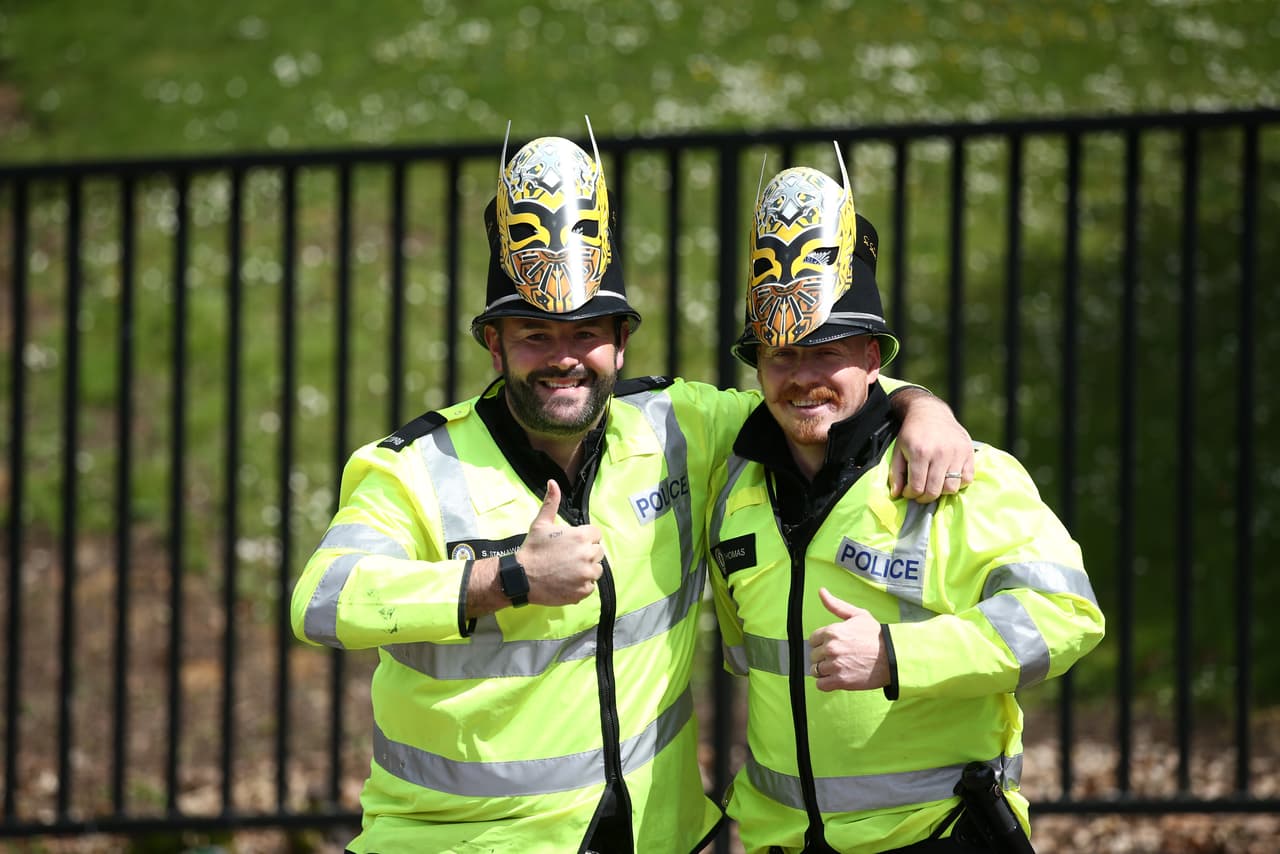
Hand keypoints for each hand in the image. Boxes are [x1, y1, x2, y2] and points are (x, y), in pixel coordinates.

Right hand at [516, 480, 603, 605]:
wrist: (522, 577)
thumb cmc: (532, 549)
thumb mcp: (541, 524)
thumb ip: (551, 503)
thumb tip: (553, 483)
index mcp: (581, 536)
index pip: (596, 535)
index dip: (586, 538)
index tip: (573, 543)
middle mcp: (587, 555)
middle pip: (598, 552)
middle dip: (587, 553)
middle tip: (568, 557)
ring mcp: (586, 574)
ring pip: (596, 570)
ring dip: (586, 570)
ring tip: (568, 570)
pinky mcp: (583, 591)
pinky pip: (590, 586)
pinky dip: (581, 585)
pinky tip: (567, 582)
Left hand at [809, 588, 889, 691]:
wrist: (893, 656)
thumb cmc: (876, 635)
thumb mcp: (858, 615)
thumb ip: (836, 605)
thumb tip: (821, 591)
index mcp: (832, 631)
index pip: (813, 639)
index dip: (821, 643)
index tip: (833, 645)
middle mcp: (830, 648)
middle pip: (813, 655)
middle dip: (823, 657)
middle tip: (838, 657)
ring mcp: (835, 665)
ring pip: (815, 670)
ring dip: (824, 670)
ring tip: (838, 667)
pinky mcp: (840, 681)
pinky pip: (820, 685)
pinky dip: (826, 683)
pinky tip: (836, 678)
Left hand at [889, 389, 974, 502]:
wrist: (930, 412)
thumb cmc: (912, 433)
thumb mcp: (898, 450)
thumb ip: (896, 473)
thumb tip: (897, 494)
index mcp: (920, 453)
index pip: (917, 487)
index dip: (911, 494)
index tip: (908, 492)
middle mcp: (940, 453)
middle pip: (934, 491)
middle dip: (924, 497)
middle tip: (920, 494)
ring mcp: (956, 453)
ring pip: (952, 488)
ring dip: (941, 492)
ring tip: (934, 485)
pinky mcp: (968, 451)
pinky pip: (967, 479)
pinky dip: (958, 484)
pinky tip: (948, 478)